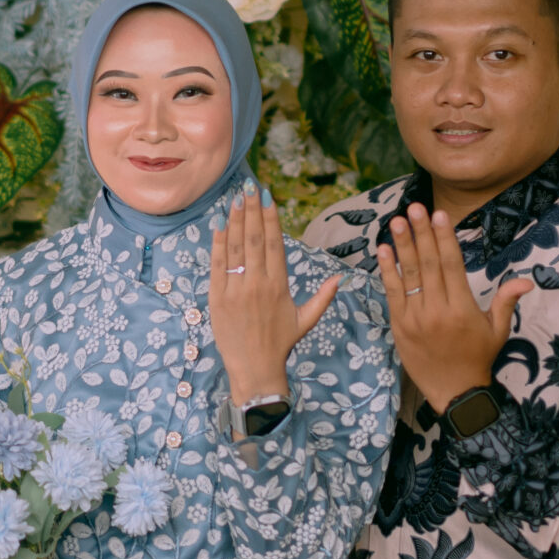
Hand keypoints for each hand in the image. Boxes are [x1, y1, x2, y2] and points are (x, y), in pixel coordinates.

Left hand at [209, 192, 341, 404]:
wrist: (254, 370)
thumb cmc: (281, 344)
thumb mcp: (306, 320)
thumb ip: (323, 297)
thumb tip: (341, 278)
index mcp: (279, 286)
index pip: (274, 243)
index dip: (270, 218)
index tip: (267, 198)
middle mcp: (257, 284)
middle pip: (253, 239)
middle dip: (251, 210)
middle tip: (250, 188)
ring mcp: (235, 290)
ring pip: (235, 248)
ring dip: (234, 221)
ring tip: (235, 199)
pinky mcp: (217, 298)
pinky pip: (217, 266)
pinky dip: (218, 244)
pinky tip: (219, 225)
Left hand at [377, 206, 531, 410]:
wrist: (454, 392)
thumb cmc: (478, 358)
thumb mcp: (497, 330)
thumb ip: (505, 301)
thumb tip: (526, 281)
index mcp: (462, 308)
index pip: (451, 264)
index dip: (444, 238)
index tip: (439, 214)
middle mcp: (437, 310)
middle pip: (428, 264)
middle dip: (421, 233)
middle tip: (414, 207)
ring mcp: (415, 318)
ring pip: (408, 275)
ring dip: (401, 245)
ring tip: (396, 221)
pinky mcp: (399, 326)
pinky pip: (392, 293)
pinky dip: (387, 271)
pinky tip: (383, 250)